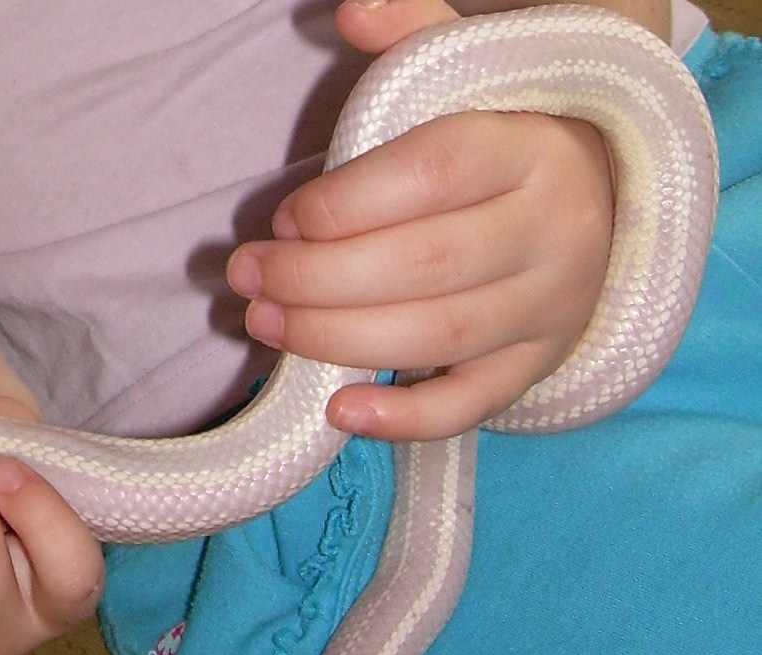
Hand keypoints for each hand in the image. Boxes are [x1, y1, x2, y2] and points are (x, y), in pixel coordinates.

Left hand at [226, 0, 614, 440]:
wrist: (603, 203)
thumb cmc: (505, 140)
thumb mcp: (471, 76)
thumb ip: (414, 35)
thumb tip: (351, 9)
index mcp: (531, 148)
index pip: (434, 174)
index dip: (346, 202)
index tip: (285, 215)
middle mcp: (553, 231)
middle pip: (426, 264)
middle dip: (317, 279)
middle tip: (247, 278)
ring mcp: (549, 307)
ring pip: (440, 336)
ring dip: (337, 340)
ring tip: (264, 327)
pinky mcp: (535, 364)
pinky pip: (474, 405)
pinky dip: (405, 419)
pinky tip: (338, 413)